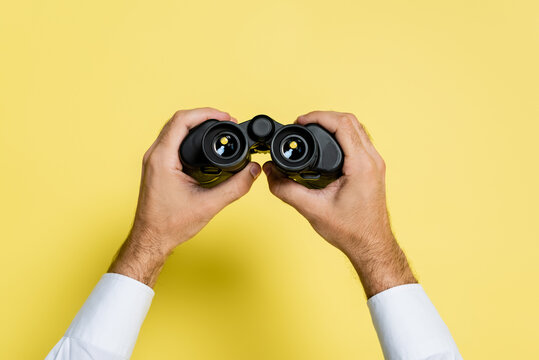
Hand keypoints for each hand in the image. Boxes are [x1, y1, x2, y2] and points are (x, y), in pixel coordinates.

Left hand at [109, 108, 260, 286]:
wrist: (151, 239)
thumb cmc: (170, 225)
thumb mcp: (209, 205)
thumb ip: (235, 187)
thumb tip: (253, 171)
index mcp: (162, 158)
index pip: (182, 120)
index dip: (207, 113)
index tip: (226, 117)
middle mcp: (155, 155)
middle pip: (179, 120)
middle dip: (204, 117)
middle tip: (226, 121)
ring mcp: (154, 160)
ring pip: (175, 130)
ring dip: (196, 125)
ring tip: (218, 128)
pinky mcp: (158, 166)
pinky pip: (173, 141)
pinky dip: (190, 137)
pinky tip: (205, 144)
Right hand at [263, 111, 415, 296]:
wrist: (371, 245)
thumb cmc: (351, 231)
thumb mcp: (312, 210)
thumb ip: (286, 189)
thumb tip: (269, 173)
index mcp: (361, 165)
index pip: (342, 124)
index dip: (318, 117)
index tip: (300, 121)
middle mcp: (372, 160)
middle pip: (351, 121)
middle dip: (324, 117)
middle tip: (303, 124)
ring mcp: (375, 163)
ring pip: (357, 128)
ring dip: (335, 124)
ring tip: (312, 130)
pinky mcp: (373, 168)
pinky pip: (359, 140)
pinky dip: (342, 134)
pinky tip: (327, 143)